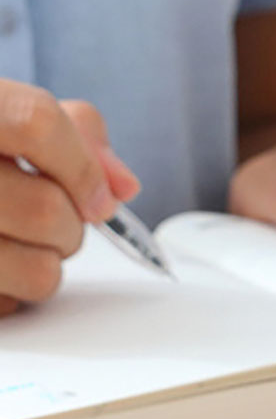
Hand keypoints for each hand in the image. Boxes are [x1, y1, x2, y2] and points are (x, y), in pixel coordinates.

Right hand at [0, 82, 138, 315]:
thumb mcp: (13, 115)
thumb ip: (78, 134)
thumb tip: (122, 187)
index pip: (36, 124)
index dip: (83, 166)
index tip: (99, 197)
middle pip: (47, 209)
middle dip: (72, 226)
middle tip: (54, 220)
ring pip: (39, 271)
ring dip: (49, 264)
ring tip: (20, 242)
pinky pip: (11, 303)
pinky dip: (15, 291)